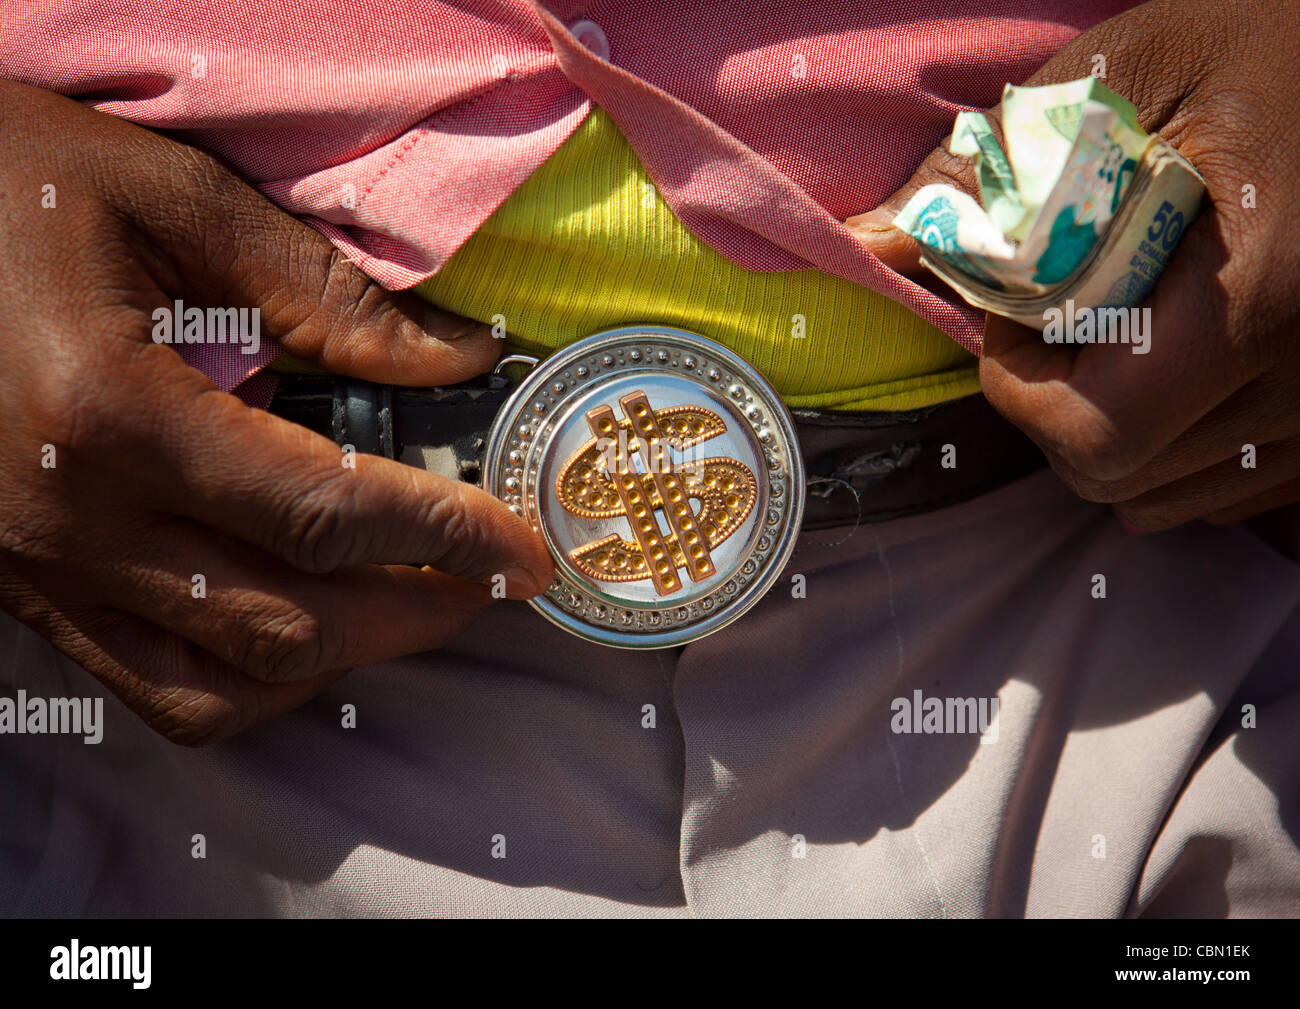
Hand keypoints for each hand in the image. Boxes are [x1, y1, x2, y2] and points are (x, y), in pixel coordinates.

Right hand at [0, 81, 552, 743]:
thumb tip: (459, 361)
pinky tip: (304, 621)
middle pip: (288, 626)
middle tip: (488, 580)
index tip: (528, 552)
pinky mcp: (22, 588)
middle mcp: (67, 522)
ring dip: (340, 661)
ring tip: (409, 602)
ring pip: (221, 689)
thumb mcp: (170, 196)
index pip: (328, 512)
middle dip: (416, 614)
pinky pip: (153, 686)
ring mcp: (36, 572)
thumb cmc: (2, 183)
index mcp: (110, 414)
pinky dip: (252, 678)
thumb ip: (327, 293)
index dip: (449, 539)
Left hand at [848, 0, 1299, 530]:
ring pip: (1167, 494)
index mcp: (1250, 299)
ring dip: (1112, 431)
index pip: (1094, 436)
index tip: (1019, 319)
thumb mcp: (1126, 72)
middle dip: (1054, 410)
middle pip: (1120, 476)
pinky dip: (1177, 446)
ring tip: (1128, 333)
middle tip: (1064, 321)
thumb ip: (992, 164)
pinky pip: (1226, 490)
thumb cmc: (1269, 42)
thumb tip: (869, 237)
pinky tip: (1179, 366)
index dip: (1023, 391)